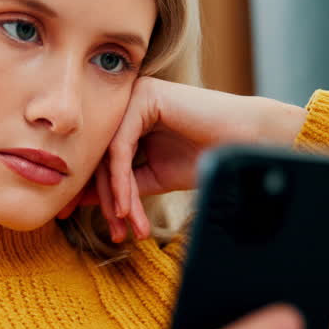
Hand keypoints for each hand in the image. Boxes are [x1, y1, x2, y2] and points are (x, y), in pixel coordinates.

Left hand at [58, 77, 307, 241]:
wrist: (247, 143)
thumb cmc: (207, 156)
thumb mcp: (154, 177)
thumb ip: (123, 183)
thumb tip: (81, 197)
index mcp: (129, 116)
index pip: (103, 157)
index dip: (94, 192)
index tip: (89, 223)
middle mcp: (128, 101)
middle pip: (102, 156)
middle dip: (105, 199)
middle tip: (113, 232)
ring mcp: (135, 96)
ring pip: (109, 154)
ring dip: (116, 196)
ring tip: (125, 225)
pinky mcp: (144, 98)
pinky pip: (121, 147)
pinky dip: (123, 182)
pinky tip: (127, 207)